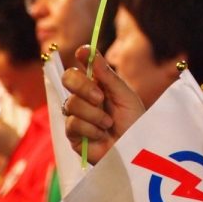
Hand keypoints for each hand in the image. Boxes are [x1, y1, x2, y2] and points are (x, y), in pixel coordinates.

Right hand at [62, 46, 144, 164]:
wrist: (134, 150)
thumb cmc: (134, 122)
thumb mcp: (125, 96)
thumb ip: (107, 76)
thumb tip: (90, 52)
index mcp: (99, 84)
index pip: (84, 64)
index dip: (82, 56)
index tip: (83, 52)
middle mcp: (85, 96)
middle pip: (68, 78)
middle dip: (83, 86)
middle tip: (100, 97)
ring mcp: (77, 114)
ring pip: (71, 103)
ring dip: (94, 114)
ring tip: (108, 123)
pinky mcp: (72, 134)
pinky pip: (72, 123)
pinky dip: (90, 129)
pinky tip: (101, 135)